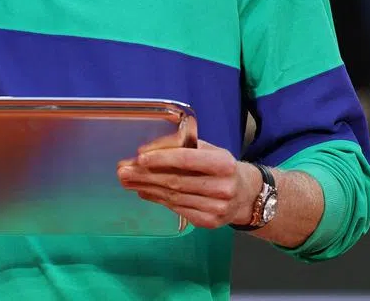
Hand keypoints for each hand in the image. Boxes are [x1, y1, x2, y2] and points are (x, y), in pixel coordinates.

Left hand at [117, 138, 261, 229]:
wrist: (246, 195)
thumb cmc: (221, 167)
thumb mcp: (210, 150)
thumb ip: (184, 147)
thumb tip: (148, 150)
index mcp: (224, 164)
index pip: (187, 159)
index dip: (162, 158)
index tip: (139, 157)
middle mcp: (223, 187)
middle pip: (176, 181)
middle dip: (146, 175)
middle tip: (123, 171)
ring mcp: (217, 208)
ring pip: (173, 197)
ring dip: (146, 188)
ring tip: (127, 181)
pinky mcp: (209, 222)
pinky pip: (177, 209)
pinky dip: (157, 199)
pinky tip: (144, 192)